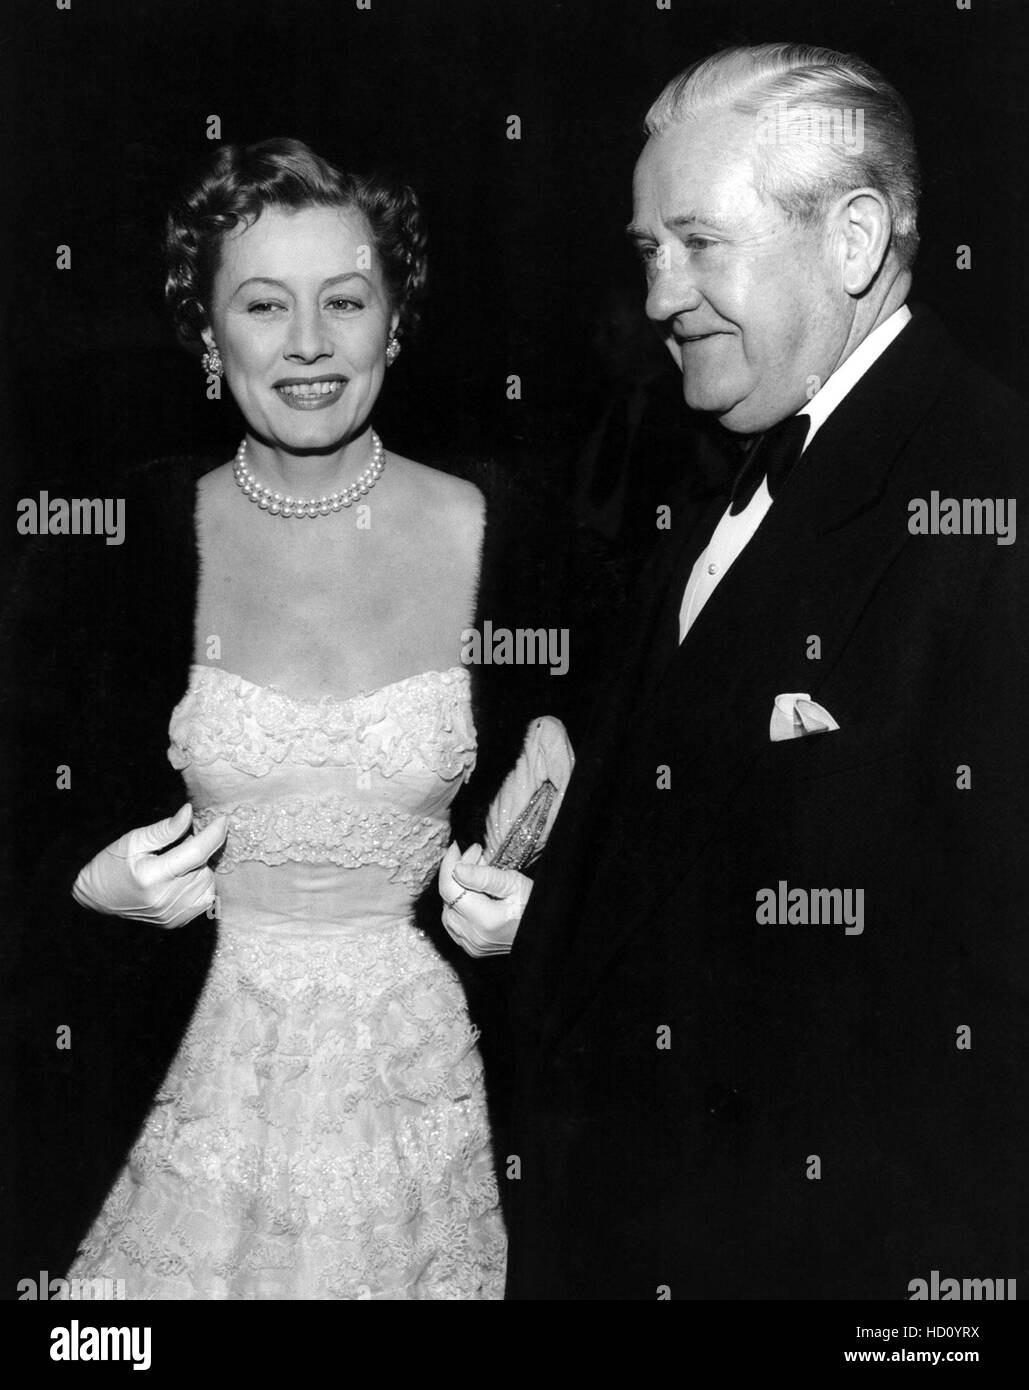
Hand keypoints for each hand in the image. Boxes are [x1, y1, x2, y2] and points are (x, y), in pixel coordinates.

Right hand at [72, 803, 228, 928]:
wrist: (96, 899)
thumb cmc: (112, 865)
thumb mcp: (133, 840)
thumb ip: (165, 829)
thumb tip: (190, 812)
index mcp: (152, 876)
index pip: (196, 852)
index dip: (213, 834)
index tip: (222, 819)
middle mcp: (165, 899)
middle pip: (204, 867)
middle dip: (200, 850)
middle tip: (179, 845)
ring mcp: (171, 914)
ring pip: (207, 882)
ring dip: (200, 868)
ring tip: (177, 864)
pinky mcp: (176, 922)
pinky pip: (204, 898)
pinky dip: (200, 885)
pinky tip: (182, 879)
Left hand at [438, 841, 531, 957]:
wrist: (546, 933)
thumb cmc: (535, 905)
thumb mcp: (515, 884)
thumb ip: (485, 876)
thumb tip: (457, 868)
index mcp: (486, 920)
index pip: (450, 889)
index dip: (449, 865)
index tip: (457, 847)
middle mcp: (474, 936)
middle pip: (448, 898)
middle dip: (455, 873)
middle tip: (475, 856)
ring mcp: (472, 945)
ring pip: (447, 911)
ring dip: (456, 889)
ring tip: (475, 874)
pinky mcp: (472, 948)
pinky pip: (454, 923)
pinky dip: (458, 906)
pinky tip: (472, 894)